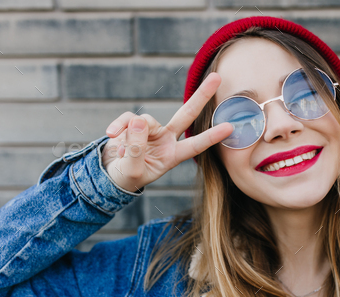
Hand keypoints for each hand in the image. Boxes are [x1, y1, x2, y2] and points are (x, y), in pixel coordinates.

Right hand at [101, 72, 232, 193]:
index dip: (211, 137)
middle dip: (201, 96)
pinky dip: (117, 127)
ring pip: (144, 120)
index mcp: (173, 156)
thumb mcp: (132, 171)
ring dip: (129, 135)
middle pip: (186, 114)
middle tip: (217, 76)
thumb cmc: (127, 177)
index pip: (195, 145)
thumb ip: (136, 150)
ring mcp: (151, 129)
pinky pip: (127, 119)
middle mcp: (166, 139)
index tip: (230, 127)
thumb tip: (138, 120)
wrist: (110, 174)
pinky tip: (112, 137)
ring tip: (121, 152)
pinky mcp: (133, 122)